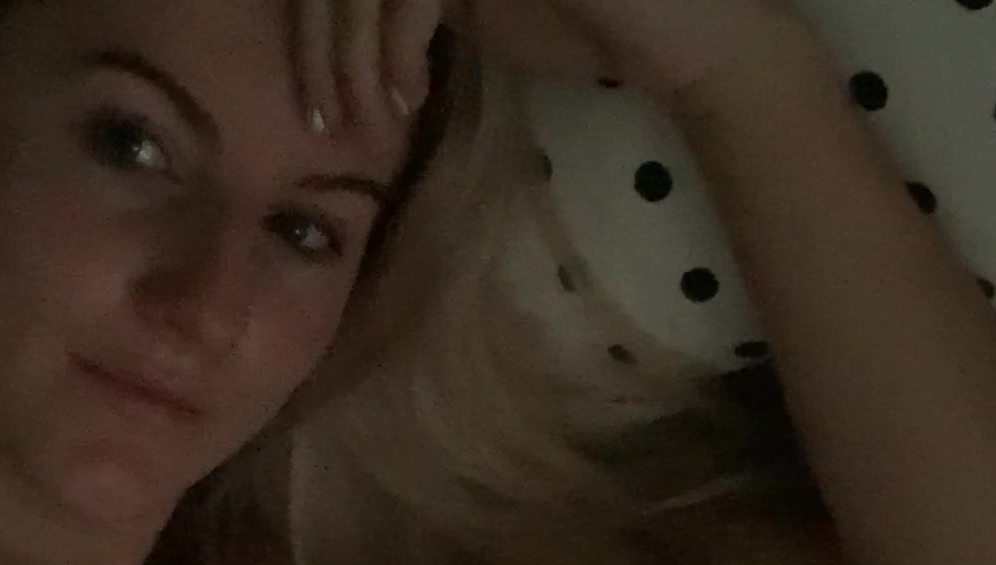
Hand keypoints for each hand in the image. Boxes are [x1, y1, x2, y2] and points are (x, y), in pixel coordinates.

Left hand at [290, 0, 820, 138]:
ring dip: (352, 58)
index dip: (316, 26)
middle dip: (320, 46)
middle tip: (322, 120)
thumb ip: (414, 2)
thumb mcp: (476, 10)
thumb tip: (339, 31)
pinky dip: (395, 50)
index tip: (316, 99)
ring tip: (363, 122)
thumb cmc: (587, 25)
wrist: (679, 36)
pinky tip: (407, 99)